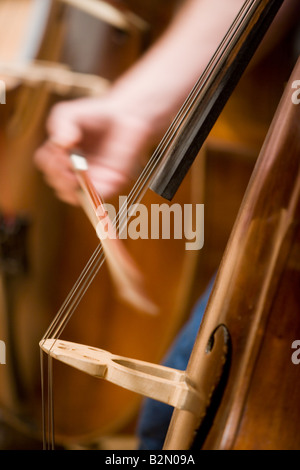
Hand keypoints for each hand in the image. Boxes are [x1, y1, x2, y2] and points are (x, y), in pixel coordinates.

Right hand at [34, 96, 154, 204]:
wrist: (126, 114)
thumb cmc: (99, 113)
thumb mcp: (70, 113)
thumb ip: (60, 123)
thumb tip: (60, 143)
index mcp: (62, 154)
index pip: (47, 166)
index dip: (50, 161)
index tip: (61, 150)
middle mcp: (74, 169)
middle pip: (55, 182)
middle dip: (58, 175)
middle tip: (69, 162)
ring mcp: (91, 178)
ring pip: (69, 195)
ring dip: (69, 186)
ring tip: (77, 172)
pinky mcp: (109, 183)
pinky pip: (94, 199)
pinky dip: (88, 194)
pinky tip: (88, 181)